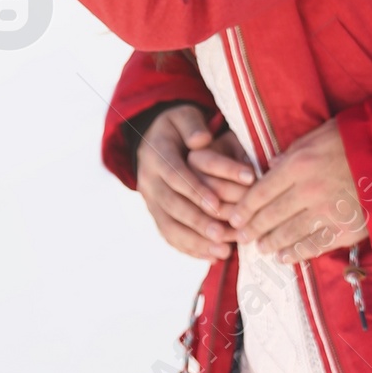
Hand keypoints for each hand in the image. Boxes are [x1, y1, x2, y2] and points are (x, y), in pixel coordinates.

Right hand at [136, 104, 253, 260]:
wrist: (153, 139)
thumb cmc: (177, 127)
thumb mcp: (182, 115)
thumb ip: (192, 124)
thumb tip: (201, 139)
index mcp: (157, 154)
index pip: (175, 175)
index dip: (194, 190)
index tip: (217, 203)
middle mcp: (150, 180)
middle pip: (172, 205)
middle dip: (197, 221)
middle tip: (221, 234)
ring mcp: (151, 200)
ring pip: (169, 225)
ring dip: (195, 241)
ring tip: (222, 251)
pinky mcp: (156, 214)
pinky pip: (169, 235)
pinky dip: (189, 248)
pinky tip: (212, 257)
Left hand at [227, 119, 363, 262]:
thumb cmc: (358, 141)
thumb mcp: (321, 134)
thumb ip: (293, 152)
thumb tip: (271, 166)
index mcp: (299, 164)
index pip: (261, 191)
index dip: (245, 208)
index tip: (235, 217)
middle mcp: (308, 191)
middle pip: (271, 216)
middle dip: (253, 229)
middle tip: (241, 237)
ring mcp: (326, 213)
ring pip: (289, 234)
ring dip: (271, 243)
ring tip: (261, 248)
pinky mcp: (344, 230)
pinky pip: (314, 246)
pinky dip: (296, 253)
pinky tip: (285, 257)